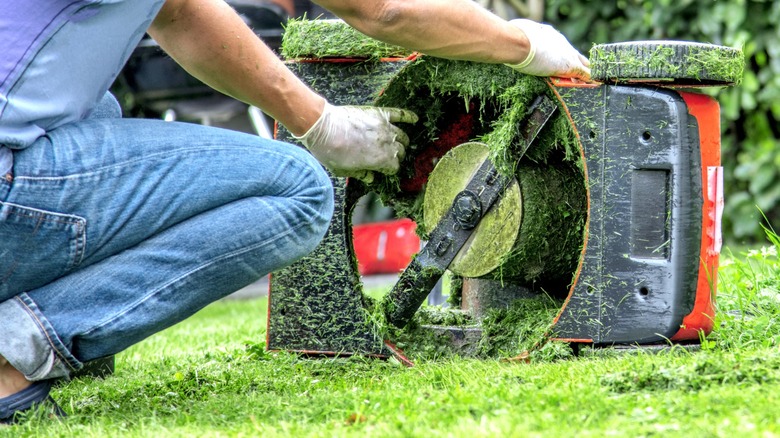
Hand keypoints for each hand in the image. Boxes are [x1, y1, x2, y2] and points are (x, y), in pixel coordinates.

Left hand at [295, 103, 417, 180]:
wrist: (322, 127)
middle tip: (389, 156)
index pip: (394, 167)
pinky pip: (399, 114)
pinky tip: (415, 119)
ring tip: (399, 142)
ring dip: (402, 141)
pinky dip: (408, 117)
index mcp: (380, 160)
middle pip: (400, 152)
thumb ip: (361, 175)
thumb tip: (371, 178)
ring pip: (402, 136)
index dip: (389, 170)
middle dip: (396, 156)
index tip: (384, 170)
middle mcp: (387, 144)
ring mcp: (385, 127)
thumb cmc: (331, 151)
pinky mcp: (379, 114)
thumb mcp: (344, 170)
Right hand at [507, 19, 590, 80]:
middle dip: (581, 63)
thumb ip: (522, 36)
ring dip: (587, 73)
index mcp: (551, 35)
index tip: (564, 61)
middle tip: (586, 72)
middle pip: (576, 55)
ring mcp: (567, 55)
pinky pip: (585, 74)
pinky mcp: (570, 67)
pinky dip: (591, 79)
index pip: (562, 48)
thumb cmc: (516, 37)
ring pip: (583, 64)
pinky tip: (598, 84)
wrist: (520, 42)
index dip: (565, 55)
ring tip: (594, 80)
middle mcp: (562, 43)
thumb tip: (514, 31)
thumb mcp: (521, 32)